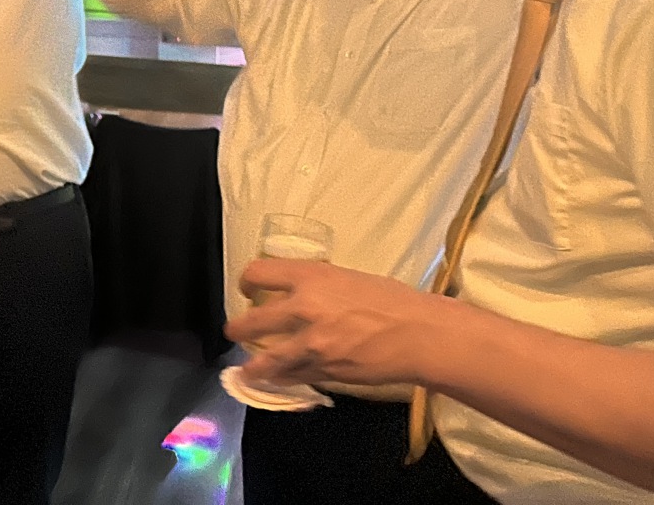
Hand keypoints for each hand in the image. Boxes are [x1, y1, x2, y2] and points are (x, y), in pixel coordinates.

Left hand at [225, 259, 451, 387]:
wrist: (418, 333)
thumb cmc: (391, 300)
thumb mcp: (346, 278)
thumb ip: (316, 285)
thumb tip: (297, 293)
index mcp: (310, 276)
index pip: (258, 273)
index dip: (246, 281)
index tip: (246, 289)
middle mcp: (304, 307)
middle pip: (252, 321)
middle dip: (238, 329)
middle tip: (235, 331)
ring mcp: (311, 343)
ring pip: (266, 358)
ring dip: (253, 365)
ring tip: (246, 369)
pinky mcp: (323, 370)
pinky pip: (292, 377)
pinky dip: (282, 378)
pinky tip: (277, 379)